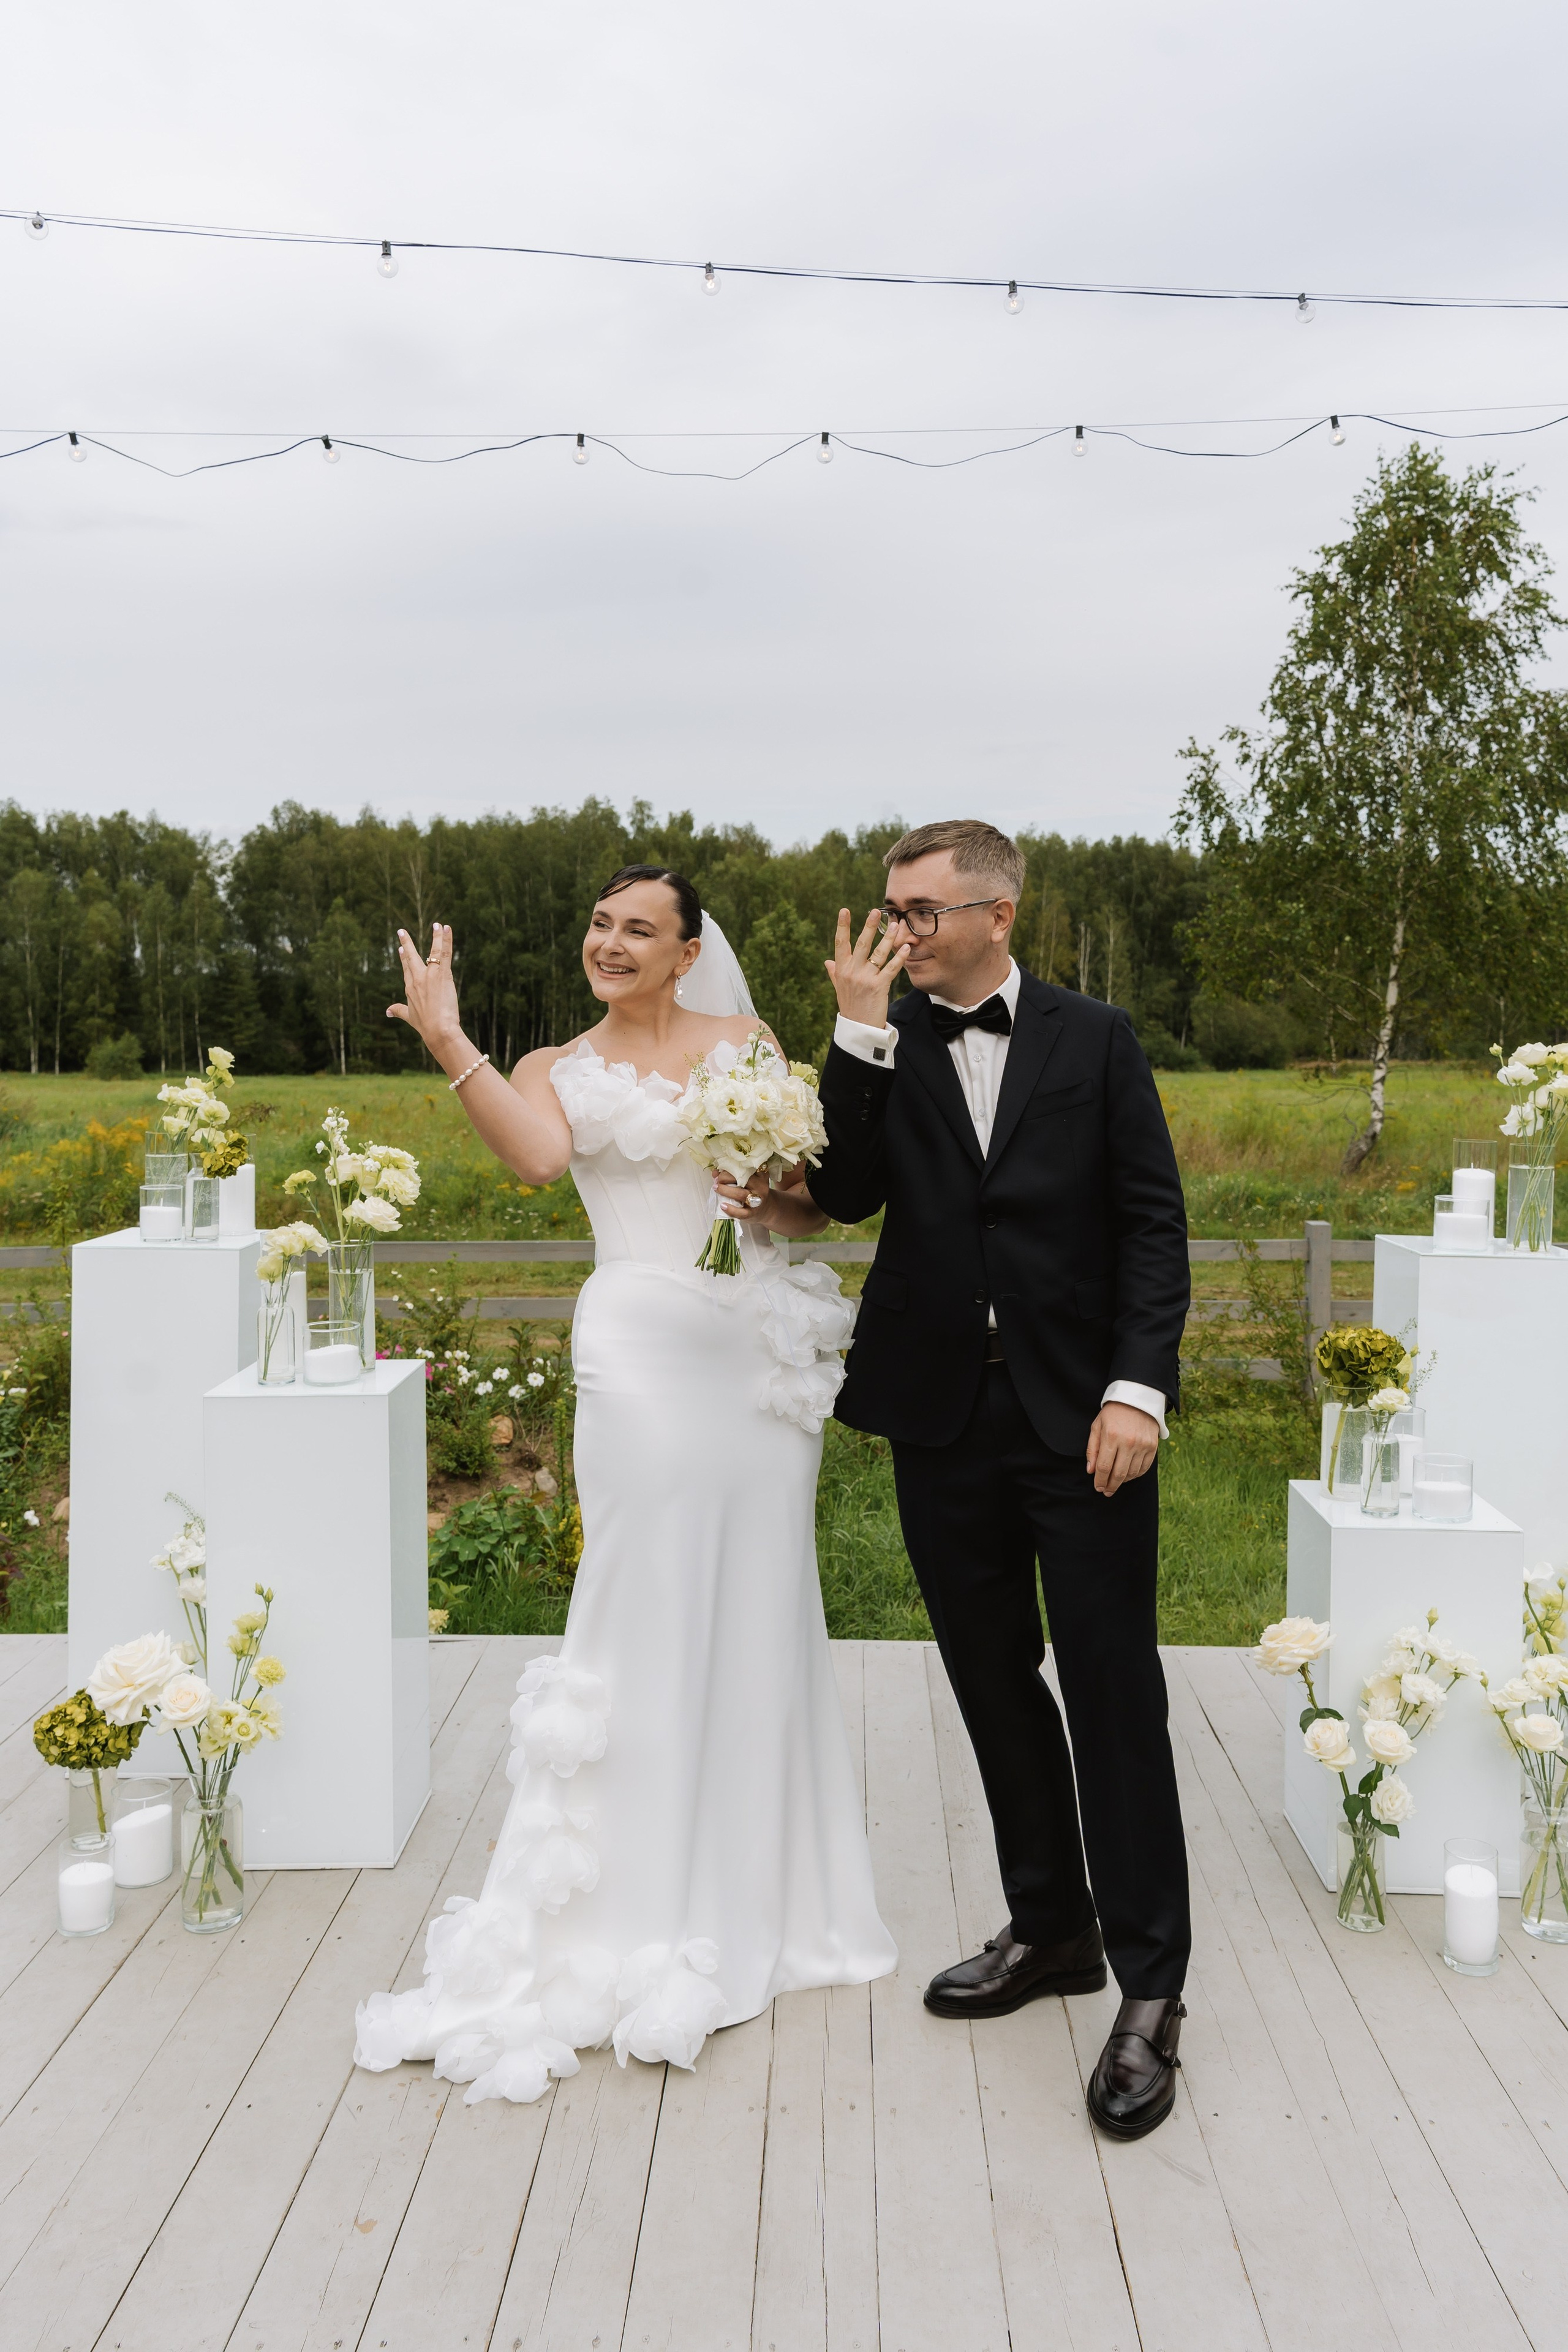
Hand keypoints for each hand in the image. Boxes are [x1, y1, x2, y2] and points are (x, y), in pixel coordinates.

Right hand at [388, 923, 462, 1054]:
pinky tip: (447, 929)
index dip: (404, 958)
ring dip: (435, 936)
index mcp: (410, 988)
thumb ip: (398, 1010)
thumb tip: (387, 1011)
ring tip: (437, 925)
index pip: (406, 969)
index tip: (402, 949)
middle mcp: (417, 979)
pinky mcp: (442, 974)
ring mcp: (429, 975)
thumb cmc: (425, 1026)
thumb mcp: (409, 1017)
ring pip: (432, 951)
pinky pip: (444, 953)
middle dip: (407, 943)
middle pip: (411, 957)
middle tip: (401, 931)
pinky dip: (446, 940)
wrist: (437, 1030)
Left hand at [713, 1172, 772, 1223]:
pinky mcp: (753, 1213)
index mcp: (760, 1176)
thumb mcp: (747, 1181)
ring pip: (741, 1194)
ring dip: (725, 1190)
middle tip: (718, 1179)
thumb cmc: (753, 1191)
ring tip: (716, 1188)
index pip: (748, 1167)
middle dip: (726, 1177)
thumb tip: (715, 1173)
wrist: (766, 1209)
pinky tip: (722, 1206)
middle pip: (743, 1179)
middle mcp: (761, 1187)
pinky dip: (731, 1209)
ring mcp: (758, 1201)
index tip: (723, 1167)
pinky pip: (742, 1213)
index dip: (733, 1166)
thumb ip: (732, 1175)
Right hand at [824, 907, 909, 1028]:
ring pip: (878, 953)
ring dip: (888, 938)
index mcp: (841, 970)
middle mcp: (852, 972)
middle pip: (861, 944)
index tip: (844, 910)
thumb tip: (827, 961)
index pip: (840, 944)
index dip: (842, 926)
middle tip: (875, 911)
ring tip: (895, 924)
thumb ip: (834, 972)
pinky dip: (900, 958)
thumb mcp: (839, 988)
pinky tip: (906, 948)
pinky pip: (891, 969)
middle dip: (868, 926)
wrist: (858, 1027)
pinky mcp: (879, 987)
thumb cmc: (850, 1005)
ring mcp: (865, 979)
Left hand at [1086, 1403, 1158, 1496]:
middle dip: (1110, 1486)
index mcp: (1111, 1436)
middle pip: (1118, 1474)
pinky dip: (1135, 1475)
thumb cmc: (1113, 1413)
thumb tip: (1091, 1471)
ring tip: (1116, 1483)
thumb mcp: (1097, 1426)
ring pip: (1132, 1473)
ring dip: (1122, 1482)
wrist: (1137, 1399)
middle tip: (1106, 1491)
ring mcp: (1142, 1445)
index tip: (1098, 1487)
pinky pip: (1144, 1468)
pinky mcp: (1152, 1446)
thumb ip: (1093, 1449)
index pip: (1104, 1467)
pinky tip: (1128, 1476)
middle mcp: (1128, 1442)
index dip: (1100, 1480)